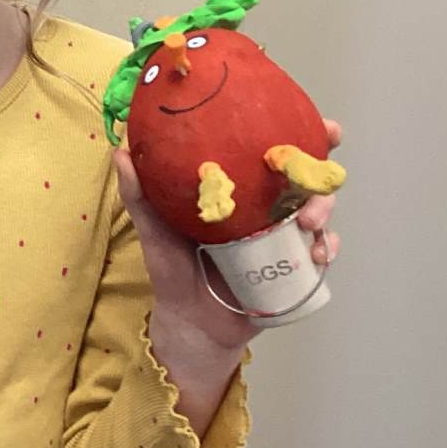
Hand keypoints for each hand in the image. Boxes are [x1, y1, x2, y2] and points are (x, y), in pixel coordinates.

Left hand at [111, 119, 343, 355]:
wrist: (189, 322)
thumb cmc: (172, 270)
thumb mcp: (155, 229)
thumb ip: (140, 194)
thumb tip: (120, 150)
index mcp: (239, 189)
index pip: (272, 152)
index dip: (301, 133)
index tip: (320, 124)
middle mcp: (266, 207)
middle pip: (305, 177)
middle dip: (321, 169)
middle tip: (318, 174)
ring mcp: (283, 236)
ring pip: (318, 210)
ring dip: (323, 210)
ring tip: (308, 222)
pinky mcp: (293, 267)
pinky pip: (321, 252)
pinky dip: (326, 249)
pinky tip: (317, 254)